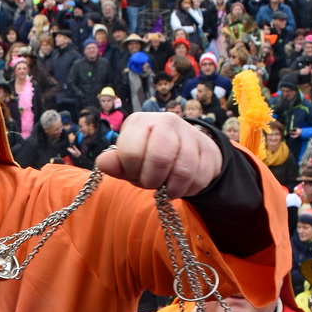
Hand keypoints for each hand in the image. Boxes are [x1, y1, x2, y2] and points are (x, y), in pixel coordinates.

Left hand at [95, 112, 221, 197]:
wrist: (185, 150)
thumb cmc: (149, 157)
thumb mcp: (128, 161)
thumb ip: (115, 164)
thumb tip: (103, 163)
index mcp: (140, 122)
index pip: (131, 152)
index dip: (131, 171)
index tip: (133, 173)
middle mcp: (166, 121)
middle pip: (160, 159)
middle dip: (152, 180)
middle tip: (151, 183)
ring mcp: (190, 133)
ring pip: (183, 171)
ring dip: (171, 188)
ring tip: (166, 186)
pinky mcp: (208, 149)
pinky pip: (199, 178)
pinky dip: (188, 189)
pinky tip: (181, 185)